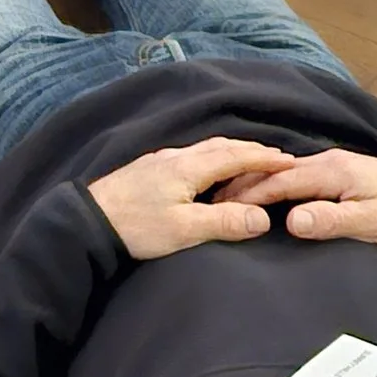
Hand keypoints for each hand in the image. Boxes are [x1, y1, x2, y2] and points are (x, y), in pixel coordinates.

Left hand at [86, 137, 298, 260]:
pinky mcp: (149, 169)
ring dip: (231, 152)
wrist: (88, 221)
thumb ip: (224, 222)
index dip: (264, 157)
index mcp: (188, 168)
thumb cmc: (136, 227)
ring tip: (248, 160)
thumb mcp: (184, 230)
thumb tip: (263, 217)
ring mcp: (160, 160)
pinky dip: (211, 157)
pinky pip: (191, 155)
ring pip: (204, 148)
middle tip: (276, 156)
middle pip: (221, 146)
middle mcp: (176, 157)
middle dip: (251, 150)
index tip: (288, 160)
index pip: (235, 156)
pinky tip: (208, 170)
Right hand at [221, 147, 376, 248]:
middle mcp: (328, 161)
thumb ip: (332, 220)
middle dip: (245, 183)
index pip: (281, 181)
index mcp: (332, 172)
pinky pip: (296, 173)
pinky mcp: (337, 170)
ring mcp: (332, 163)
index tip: (224, 206)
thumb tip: (292, 221)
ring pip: (285, 170)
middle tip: (215, 199)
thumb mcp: (370, 224)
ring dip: (258, 181)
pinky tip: (265, 191)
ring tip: (231, 195)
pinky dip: (274, 181)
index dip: (251, 194)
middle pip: (277, 171)